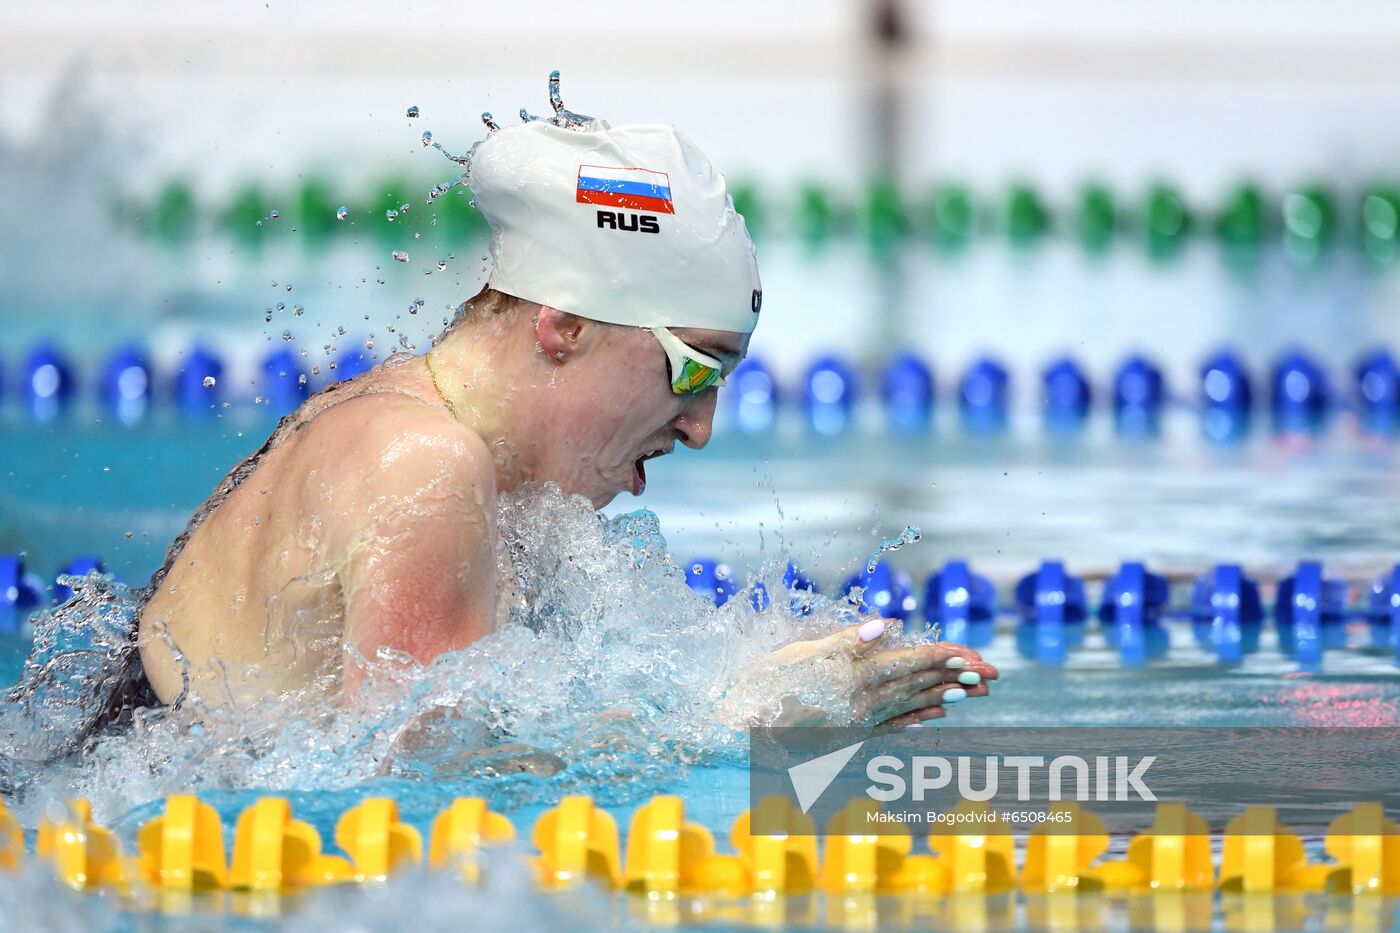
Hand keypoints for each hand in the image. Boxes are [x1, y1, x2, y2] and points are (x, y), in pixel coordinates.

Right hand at [765, 618, 997, 729]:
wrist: (739, 732)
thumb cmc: (763, 685)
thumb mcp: (799, 653)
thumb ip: (846, 641)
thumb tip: (888, 624)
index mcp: (853, 678)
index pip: (909, 663)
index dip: (943, 656)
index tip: (971, 654)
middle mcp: (862, 704)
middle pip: (919, 685)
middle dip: (957, 677)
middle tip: (991, 674)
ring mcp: (857, 723)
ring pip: (911, 705)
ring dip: (946, 696)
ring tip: (975, 692)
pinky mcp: (849, 734)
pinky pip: (893, 726)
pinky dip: (918, 719)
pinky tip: (937, 717)